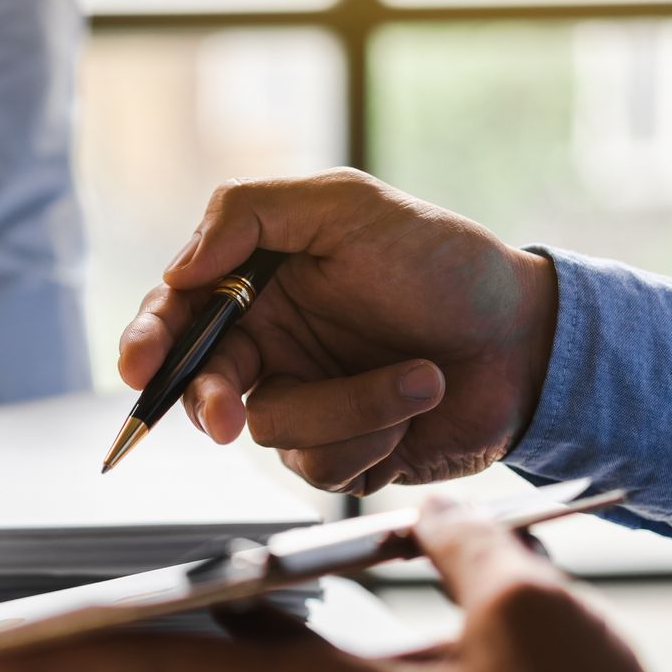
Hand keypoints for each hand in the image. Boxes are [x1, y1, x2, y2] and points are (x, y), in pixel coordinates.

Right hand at [121, 169, 558, 493]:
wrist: (530, 339)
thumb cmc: (444, 262)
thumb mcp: (347, 206)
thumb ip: (249, 214)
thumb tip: (178, 268)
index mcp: (256, 285)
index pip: (176, 314)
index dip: (147, 342)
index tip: (141, 366)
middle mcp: (269, 346)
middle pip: (198, 386)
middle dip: (209, 403)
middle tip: (225, 417)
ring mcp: (303, 401)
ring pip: (270, 429)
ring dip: (350, 406)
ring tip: (421, 375)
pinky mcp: (341, 451)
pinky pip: (322, 465)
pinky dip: (376, 434)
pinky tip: (418, 402)